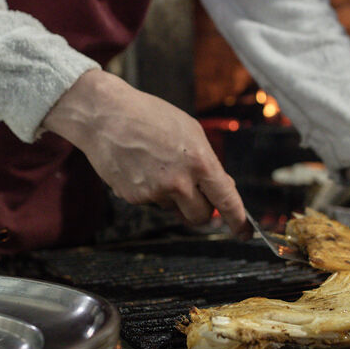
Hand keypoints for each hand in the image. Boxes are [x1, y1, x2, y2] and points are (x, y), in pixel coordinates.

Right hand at [43, 70, 251, 238]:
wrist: (105, 115)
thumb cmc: (149, 116)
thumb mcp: (190, 131)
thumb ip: (207, 162)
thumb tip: (221, 188)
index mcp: (199, 161)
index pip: (226, 200)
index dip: (238, 221)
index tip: (244, 233)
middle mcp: (178, 181)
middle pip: (201, 216)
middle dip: (202, 210)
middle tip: (195, 193)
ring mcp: (155, 192)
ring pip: (175, 208)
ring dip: (173, 195)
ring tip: (157, 164)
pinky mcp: (134, 197)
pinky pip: (152, 202)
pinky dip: (150, 190)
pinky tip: (140, 166)